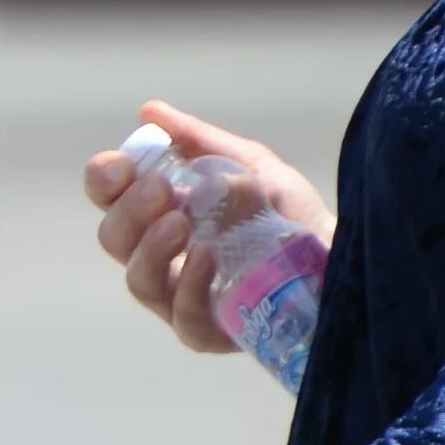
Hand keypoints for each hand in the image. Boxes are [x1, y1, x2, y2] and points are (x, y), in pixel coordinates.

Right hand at [83, 100, 333, 354]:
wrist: (341, 258)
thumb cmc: (288, 214)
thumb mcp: (250, 165)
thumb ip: (201, 142)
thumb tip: (151, 112)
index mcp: (160, 213)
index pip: (110, 198)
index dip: (104, 180)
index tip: (120, 165)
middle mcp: (161, 257)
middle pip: (114, 238)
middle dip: (129, 210)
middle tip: (161, 188)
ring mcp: (180, 299)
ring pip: (139, 280)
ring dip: (152, 248)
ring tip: (180, 222)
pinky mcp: (210, 332)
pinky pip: (182, 317)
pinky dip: (189, 284)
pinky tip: (207, 257)